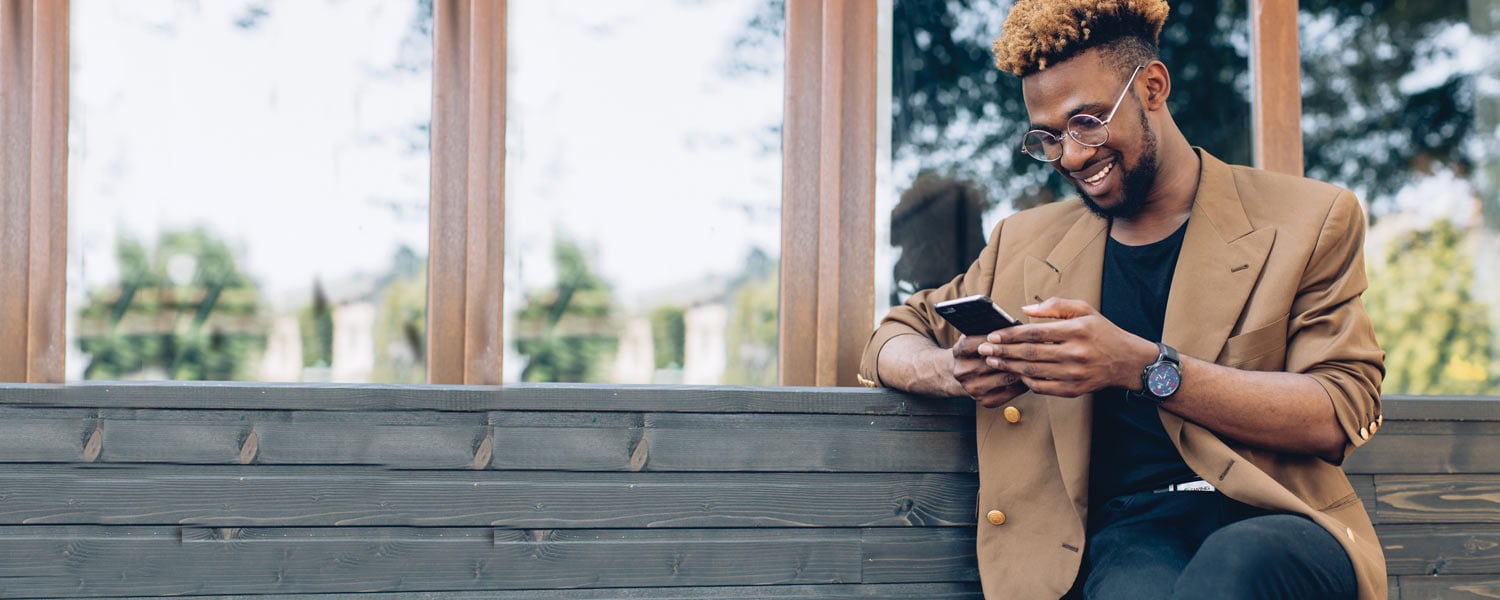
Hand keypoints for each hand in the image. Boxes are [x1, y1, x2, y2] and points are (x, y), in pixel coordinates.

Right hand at [952, 334, 1027, 407]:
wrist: (960, 376)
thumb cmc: (974, 353)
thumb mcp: (974, 337)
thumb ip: (988, 331)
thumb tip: (1014, 327)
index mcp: (959, 351)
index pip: (980, 342)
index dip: (998, 339)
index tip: (1016, 334)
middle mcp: (963, 371)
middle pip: (994, 362)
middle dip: (1014, 354)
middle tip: (1034, 348)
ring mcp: (973, 388)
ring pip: (1005, 378)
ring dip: (1021, 370)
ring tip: (1035, 362)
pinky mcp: (985, 401)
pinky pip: (1009, 392)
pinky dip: (1022, 384)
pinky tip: (1029, 376)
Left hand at [977, 297, 1155, 397]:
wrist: (1127, 361)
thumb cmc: (1102, 332)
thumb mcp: (1085, 310)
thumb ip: (1055, 306)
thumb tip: (1025, 309)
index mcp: (1076, 330)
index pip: (1035, 333)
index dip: (1010, 335)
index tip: (993, 335)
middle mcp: (1075, 353)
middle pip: (1030, 353)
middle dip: (1003, 352)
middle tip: (984, 349)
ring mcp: (1074, 373)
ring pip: (1033, 371)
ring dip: (1009, 367)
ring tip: (993, 361)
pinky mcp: (1074, 389)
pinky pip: (1042, 387)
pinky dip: (1026, 381)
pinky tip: (1015, 374)